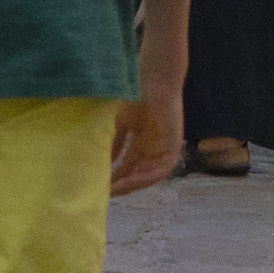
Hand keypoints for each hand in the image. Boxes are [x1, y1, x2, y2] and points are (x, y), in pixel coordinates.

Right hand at [111, 79, 183, 195]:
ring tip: (114, 191)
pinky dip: (145, 177)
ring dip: (131, 184)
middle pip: (136, 172)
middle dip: (120, 184)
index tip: (99, 185)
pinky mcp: (173, 147)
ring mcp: (163, 148)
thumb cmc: (136, 95)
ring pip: (147, 174)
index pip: (128, 166)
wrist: (153, 79)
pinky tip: (130, 182)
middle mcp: (152, 147)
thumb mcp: (119, 123)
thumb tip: (101, 163)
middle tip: (104, 193)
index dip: (114, 176)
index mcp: (141, 141)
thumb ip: (112, 143)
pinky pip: (160, 170)